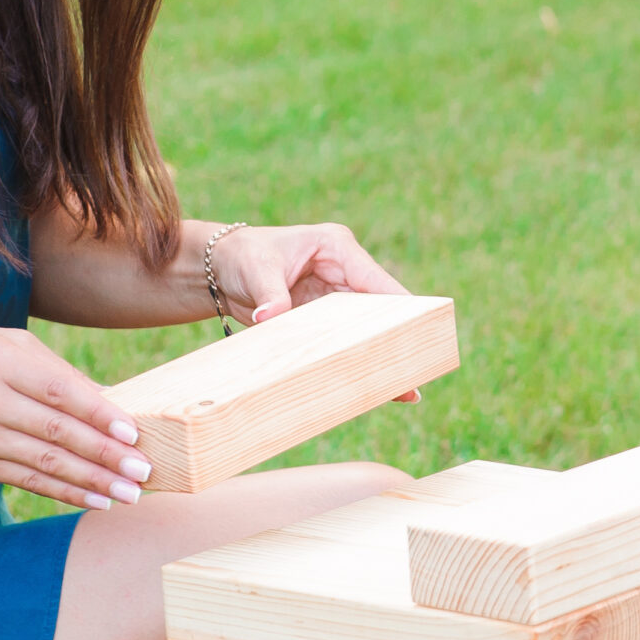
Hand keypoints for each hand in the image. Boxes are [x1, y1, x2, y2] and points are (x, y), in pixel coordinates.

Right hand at [0, 325, 151, 511]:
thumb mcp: (3, 342)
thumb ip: (52, 367)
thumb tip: (104, 398)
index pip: (60, 392)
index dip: (99, 415)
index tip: (134, 433)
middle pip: (57, 433)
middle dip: (105, 455)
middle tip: (143, 470)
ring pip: (45, 464)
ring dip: (92, 482)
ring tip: (128, 494)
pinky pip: (27, 481)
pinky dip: (64, 492)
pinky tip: (94, 499)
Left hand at [206, 223, 424, 400]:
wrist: (218, 271)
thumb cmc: (241, 256)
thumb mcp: (256, 269)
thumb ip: (270, 293)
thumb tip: (272, 317)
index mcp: (337, 248)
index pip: (377, 280)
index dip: (401, 306)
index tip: (421, 331)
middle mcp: (344, 272)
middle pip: (381, 310)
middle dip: (399, 338)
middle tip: (419, 369)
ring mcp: (336, 298)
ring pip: (369, 330)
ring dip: (382, 356)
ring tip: (407, 390)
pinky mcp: (324, 320)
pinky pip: (347, 343)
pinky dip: (358, 362)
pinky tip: (376, 388)